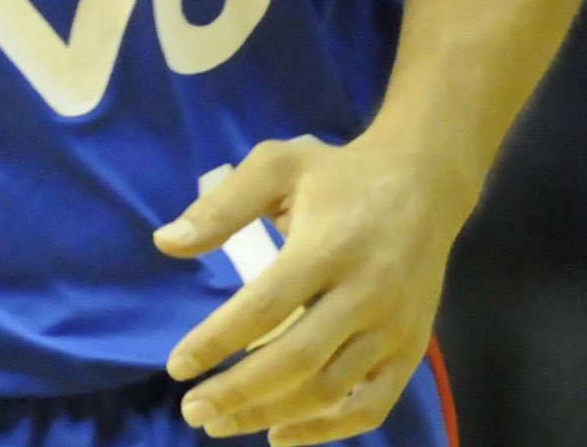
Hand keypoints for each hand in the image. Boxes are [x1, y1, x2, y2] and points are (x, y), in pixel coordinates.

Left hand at [154, 132, 464, 445]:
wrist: (422, 184)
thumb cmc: (336, 174)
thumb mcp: (276, 167)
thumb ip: (222, 206)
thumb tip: (164, 243)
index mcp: (326, 247)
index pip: (264, 307)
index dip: (217, 342)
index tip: (177, 366)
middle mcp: (364, 294)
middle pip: (296, 359)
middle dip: (239, 392)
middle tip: (192, 409)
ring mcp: (393, 328)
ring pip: (330, 390)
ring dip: (271, 413)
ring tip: (222, 422)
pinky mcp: (411, 351)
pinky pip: (370, 407)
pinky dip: (326, 430)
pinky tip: (281, 434)